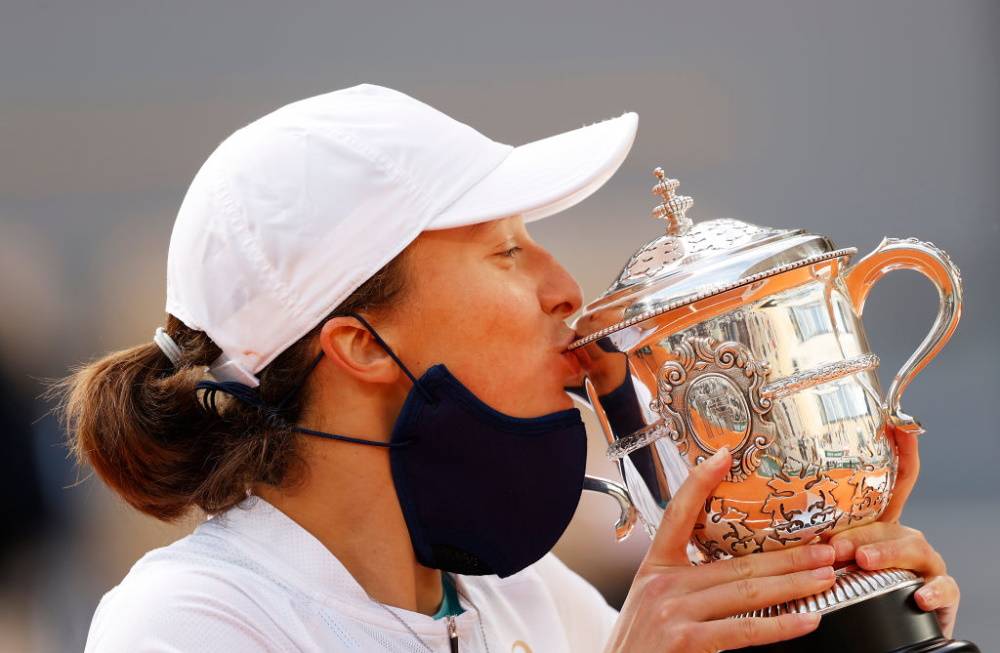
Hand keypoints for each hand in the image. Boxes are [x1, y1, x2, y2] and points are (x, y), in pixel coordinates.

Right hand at [604, 448, 836, 652]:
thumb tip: (732, 576)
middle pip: (736, 562)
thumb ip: (684, 586)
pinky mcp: (685, 640)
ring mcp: (674, 612)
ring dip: (793, 583)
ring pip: (747, 592)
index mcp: (655, 568)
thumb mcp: (652, 603)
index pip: (678, 515)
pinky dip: (779, 625)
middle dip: (787, 554)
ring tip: (825, 577)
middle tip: (824, 546)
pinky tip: (805, 618)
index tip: (724, 456)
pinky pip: (743, 631)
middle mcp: (663, 585)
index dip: (700, 482)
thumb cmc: (638, 647)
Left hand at [827, 423, 960, 637]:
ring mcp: (925, 565)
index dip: (901, 451)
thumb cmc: (845, 588)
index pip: (895, 482)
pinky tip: (918, 597)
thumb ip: (809, 534)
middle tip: (836, 545)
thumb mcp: (827, 557)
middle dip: (863, 530)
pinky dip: (932, 591)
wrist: (877, 632)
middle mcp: (904, 537)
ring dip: (887, 553)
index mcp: (879, 524)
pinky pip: (943, 587)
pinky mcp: (939, 594)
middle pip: (892, 521)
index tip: (898, 424)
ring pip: (914, 548)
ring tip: (864, 561)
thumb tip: (768, 509)